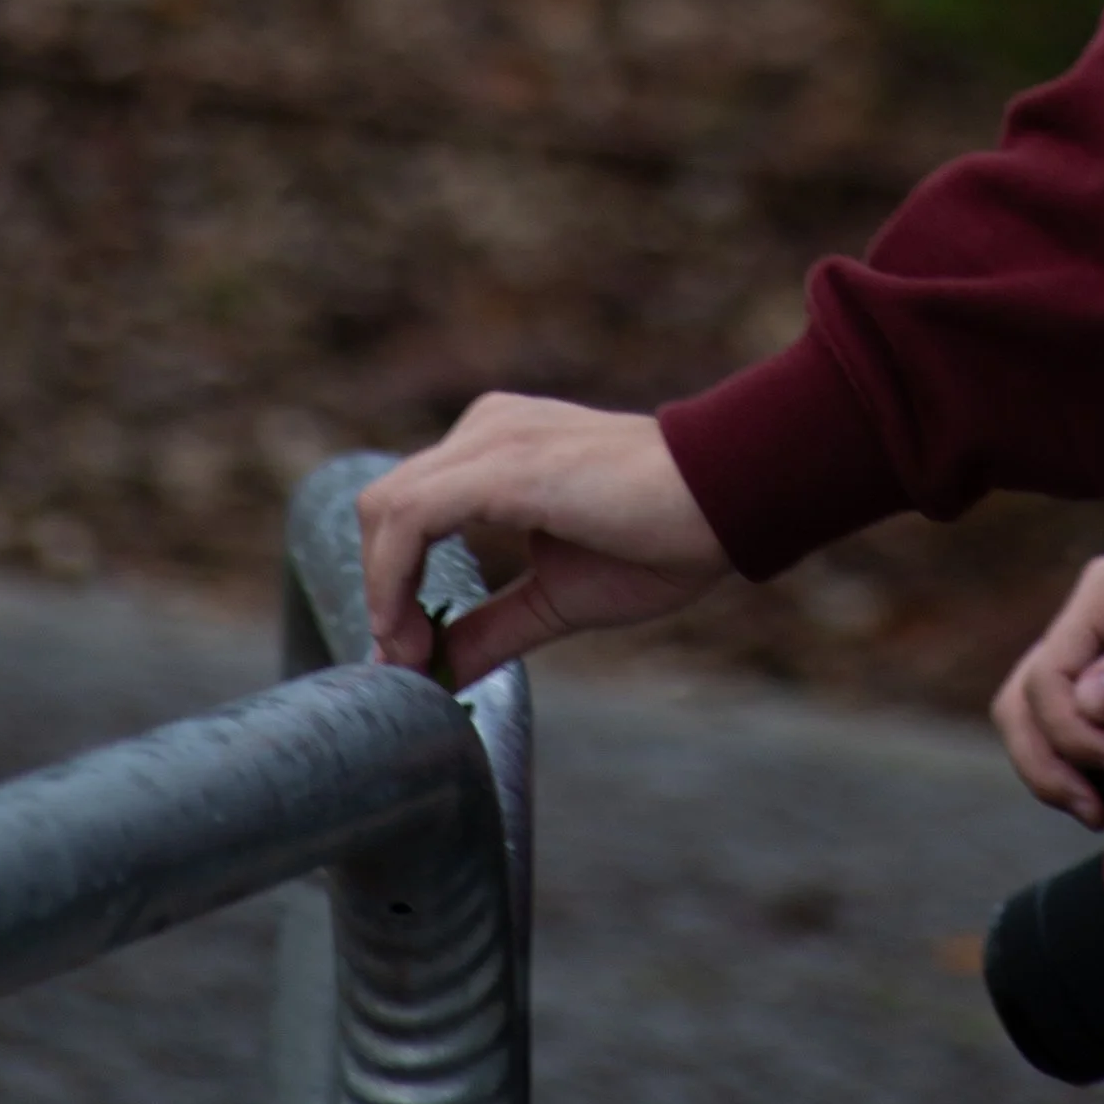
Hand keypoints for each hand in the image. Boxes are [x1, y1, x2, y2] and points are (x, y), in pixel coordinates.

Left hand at [357, 394, 729, 689]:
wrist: (726, 500)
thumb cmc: (661, 539)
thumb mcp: (558, 597)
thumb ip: (493, 627)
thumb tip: (434, 674)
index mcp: (497, 446)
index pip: (408, 511)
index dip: (391, 585)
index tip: (411, 657)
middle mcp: (487, 429)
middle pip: (383, 509)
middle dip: (378, 592)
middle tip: (406, 663)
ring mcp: (492, 439)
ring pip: (385, 509)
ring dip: (379, 592)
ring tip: (409, 657)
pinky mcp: (502, 465)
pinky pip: (409, 517)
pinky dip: (391, 580)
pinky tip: (411, 633)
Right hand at [990, 549, 1103, 830]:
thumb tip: (1091, 705)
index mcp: (1097, 599)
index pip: (1048, 679)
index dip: (1077, 735)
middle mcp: (1079, 629)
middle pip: (1019, 703)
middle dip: (1049, 766)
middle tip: (1096, 811)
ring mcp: (1082, 660)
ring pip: (1025, 722)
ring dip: (1053, 774)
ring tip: (1098, 814)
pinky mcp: (1098, 694)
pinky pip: (1054, 736)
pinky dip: (1071, 771)